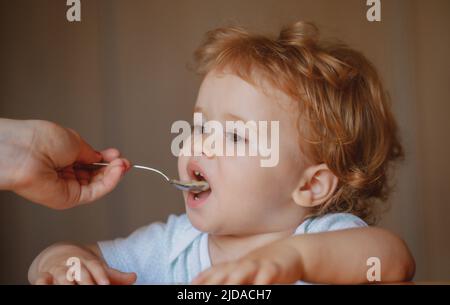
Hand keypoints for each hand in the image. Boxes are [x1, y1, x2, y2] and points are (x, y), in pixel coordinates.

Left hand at [0, 119, 129, 208]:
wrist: (23, 152)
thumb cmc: (39, 141)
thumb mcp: (74, 141)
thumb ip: (91, 153)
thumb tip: (101, 157)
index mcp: (63, 156)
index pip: (90, 161)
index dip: (106, 158)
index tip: (118, 155)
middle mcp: (64, 172)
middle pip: (96, 174)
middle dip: (113, 167)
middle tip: (124, 161)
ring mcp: (66, 187)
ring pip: (97, 185)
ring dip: (113, 175)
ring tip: (122, 165)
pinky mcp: (68, 199)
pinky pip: (94, 193)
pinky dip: (109, 183)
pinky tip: (117, 172)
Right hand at [30, 244, 136, 284]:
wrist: (59, 254)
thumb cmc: (84, 266)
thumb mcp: (99, 269)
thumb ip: (115, 275)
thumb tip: (134, 277)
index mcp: (87, 261)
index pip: (95, 266)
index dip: (100, 275)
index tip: (106, 284)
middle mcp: (72, 264)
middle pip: (79, 272)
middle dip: (85, 282)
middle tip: (92, 290)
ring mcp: (57, 270)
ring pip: (61, 276)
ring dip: (65, 283)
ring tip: (69, 289)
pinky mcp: (44, 276)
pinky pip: (42, 279)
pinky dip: (42, 282)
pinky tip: (45, 284)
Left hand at [192, 241, 302, 284]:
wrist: (288, 252)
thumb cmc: (261, 266)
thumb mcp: (242, 272)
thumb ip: (225, 278)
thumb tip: (203, 284)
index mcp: (232, 267)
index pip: (212, 274)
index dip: (201, 280)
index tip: (190, 287)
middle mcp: (241, 265)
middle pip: (223, 273)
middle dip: (212, 282)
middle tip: (201, 291)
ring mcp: (257, 265)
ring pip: (243, 271)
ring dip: (233, 280)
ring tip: (228, 288)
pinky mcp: (274, 268)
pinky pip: (267, 275)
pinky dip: (261, 282)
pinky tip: (258, 288)